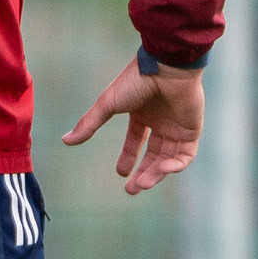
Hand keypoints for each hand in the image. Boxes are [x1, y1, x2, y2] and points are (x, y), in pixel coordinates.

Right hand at [61, 57, 203, 194]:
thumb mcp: (108, 104)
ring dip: (156, 173)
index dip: (128, 156)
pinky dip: (175, 165)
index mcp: (143, 112)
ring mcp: (177, 125)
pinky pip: (186, 154)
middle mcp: (161, 120)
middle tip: (132, 190)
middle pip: (153, 154)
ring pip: (168, 158)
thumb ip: (89, 123)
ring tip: (142, 185)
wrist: (167, 68)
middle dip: (143, 173)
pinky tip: (162, 169)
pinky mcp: (192, 129)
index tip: (120, 173)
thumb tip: (66, 141)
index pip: (136, 139)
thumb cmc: (137, 81)